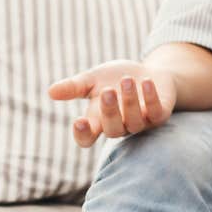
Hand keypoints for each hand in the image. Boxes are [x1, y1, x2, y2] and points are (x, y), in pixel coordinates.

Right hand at [48, 59, 177, 147]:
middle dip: (110, 112)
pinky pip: (156, 113)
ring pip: (134, 122)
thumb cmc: (115, 79)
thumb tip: (51, 91)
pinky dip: (151, 98)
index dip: (82, 135)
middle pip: (112, 131)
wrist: (147, 72)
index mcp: (98, 122)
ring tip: (126, 80)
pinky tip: (146, 82)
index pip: (86, 139)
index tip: (78, 121)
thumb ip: (74, 87)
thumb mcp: (93, 79)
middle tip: (108, 91)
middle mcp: (120, 126)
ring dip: (130, 102)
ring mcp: (141, 123)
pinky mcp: (160, 115)